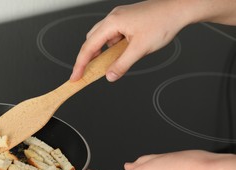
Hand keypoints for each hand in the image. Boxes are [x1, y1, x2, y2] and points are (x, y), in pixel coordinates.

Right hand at [70, 0, 188, 81]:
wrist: (180, 8)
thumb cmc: (163, 21)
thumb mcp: (140, 49)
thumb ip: (122, 64)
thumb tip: (109, 75)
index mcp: (112, 23)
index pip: (89, 46)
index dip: (80, 64)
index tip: (75, 76)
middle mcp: (113, 18)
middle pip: (91, 40)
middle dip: (87, 58)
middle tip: (86, 73)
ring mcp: (120, 18)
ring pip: (102, 38)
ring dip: (101, 53)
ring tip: (107, 66)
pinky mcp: (127, 20)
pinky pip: (113, 36)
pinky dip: (112, 47)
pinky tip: (121, 54)